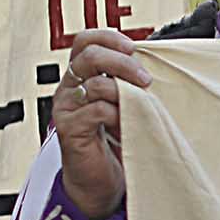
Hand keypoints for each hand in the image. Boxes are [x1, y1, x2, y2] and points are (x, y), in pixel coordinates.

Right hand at [53, 29, 149, 219]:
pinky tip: (126, 125)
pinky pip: (96, 110)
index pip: (85, 40)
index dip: (109, 38)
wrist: (101, 181)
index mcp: (81, 75)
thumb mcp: (125, 103)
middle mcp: (69, 87)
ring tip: (141, 106)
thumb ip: (129, 82)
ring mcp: (66, 107)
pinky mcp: (68, 128)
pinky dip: (117, 114)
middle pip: (89, 55)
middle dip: (123, 63)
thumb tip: (153, 62)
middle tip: (145, 79)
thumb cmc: (116, 140)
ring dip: (125, 92)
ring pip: (95, 83)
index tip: (134, 48)